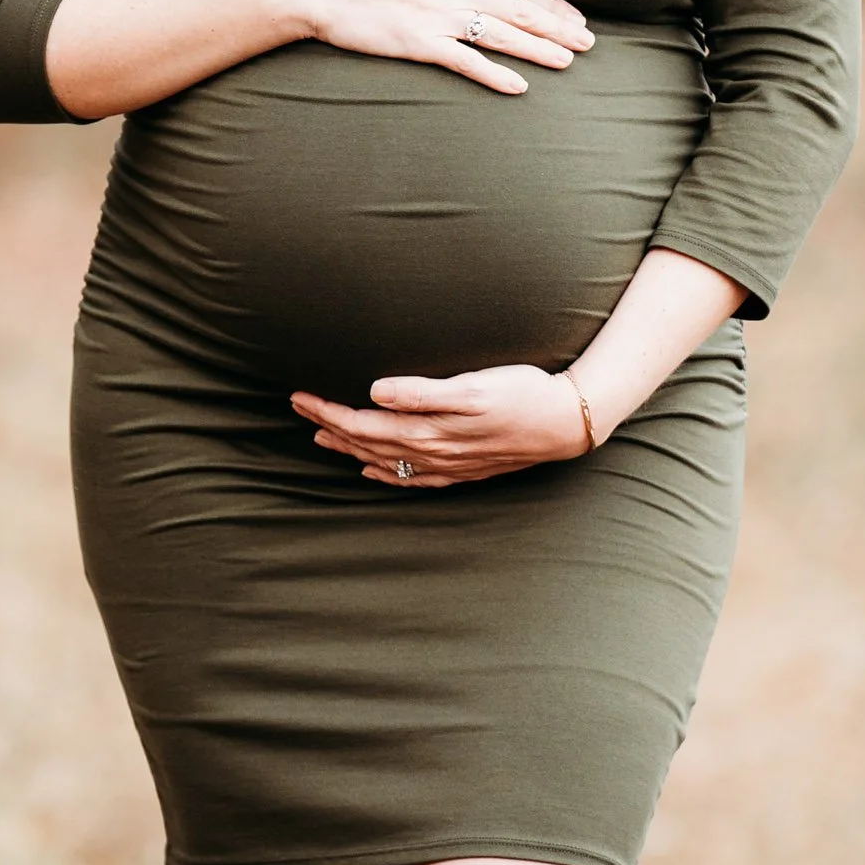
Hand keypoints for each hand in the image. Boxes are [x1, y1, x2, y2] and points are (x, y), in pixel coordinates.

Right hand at [267, 0, 594, 93]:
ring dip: (539, 49)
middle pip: (519, 6)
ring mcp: (437, 12)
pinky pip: (467, 61)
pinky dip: (496, 75)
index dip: (549, 1)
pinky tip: (519, 87)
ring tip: (568, 62)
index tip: (572, 17)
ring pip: (503, 33)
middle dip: (558, 26)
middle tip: (588, 43)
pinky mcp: (419, 41)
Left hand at [290, 365, 593, 487]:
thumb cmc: (522, 394)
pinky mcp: (461, 469)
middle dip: (329, 426)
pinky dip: (385, 473)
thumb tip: (375, 391)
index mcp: (428, 431)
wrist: (564, 423)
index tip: (300, 397)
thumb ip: (422, 391)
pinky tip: (372, 470)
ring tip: (322, 438)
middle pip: (367, 443)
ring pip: (384, 460)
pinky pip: (410, 479)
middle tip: (299, 408)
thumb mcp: (473, 386)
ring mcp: (446, 466)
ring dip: (350, 449)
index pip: (362, 424)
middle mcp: (432, 453)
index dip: (328, 412)